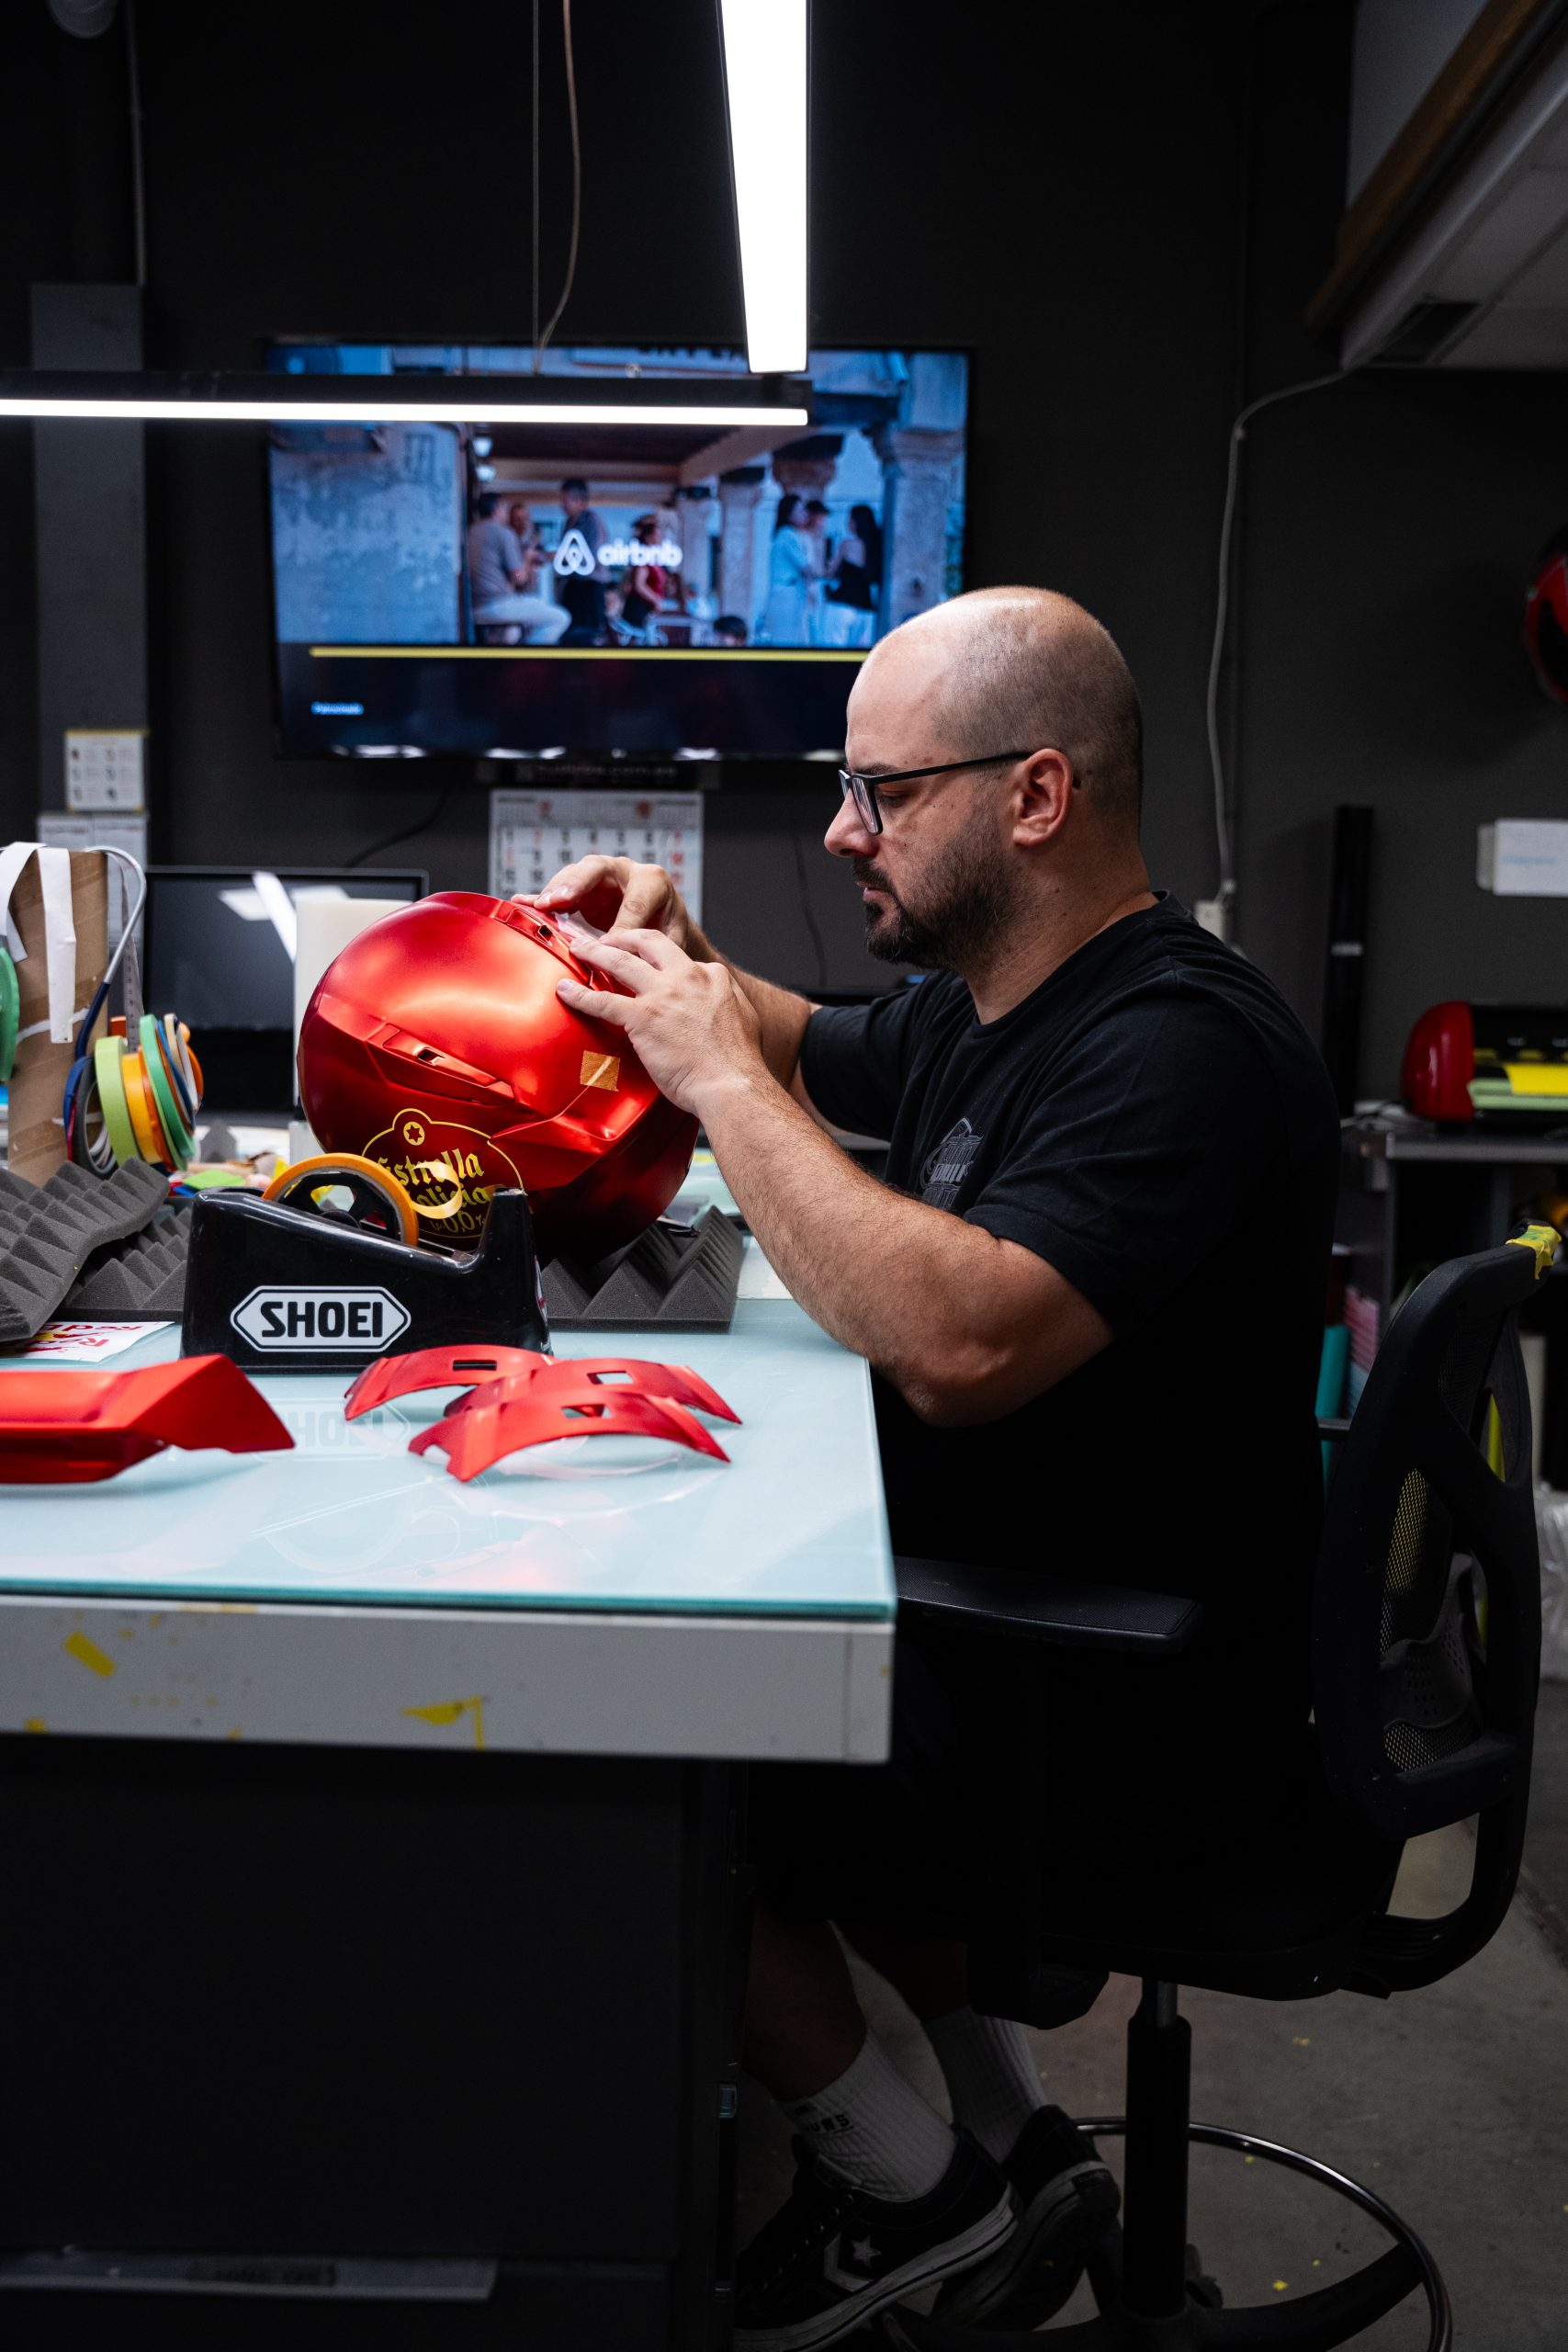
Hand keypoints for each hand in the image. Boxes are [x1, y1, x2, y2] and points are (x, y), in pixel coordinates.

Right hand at [523, 855, 695, 949]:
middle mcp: (624, 872)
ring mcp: (599, 878)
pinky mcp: (581, 890)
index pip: (634, 901)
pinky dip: (540, 897)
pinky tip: (520, 902)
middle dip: (576, 883)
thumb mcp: (671, 940)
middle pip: (596, 868)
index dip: (620, 923)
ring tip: (540, 907)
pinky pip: (558, 890)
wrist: (665, 925)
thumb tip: (633, 963)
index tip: (608, 946)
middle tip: (559, 900)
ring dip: (555, 891)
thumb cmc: (669, 933)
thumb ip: (654, 947)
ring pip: (573, 876)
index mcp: (652, 882)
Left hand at [555, 929, 763, 1115]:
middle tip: (607, 938)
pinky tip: (565, 991)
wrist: (730, 1084)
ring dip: (595, 951)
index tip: (646, 964)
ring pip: (619, 961)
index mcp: (711, 976)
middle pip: (647, 942)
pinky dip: (580, 994)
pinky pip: (602, 1000)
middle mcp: (687, 976)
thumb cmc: (738, 1063)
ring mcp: (663, 994)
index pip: (678, 957)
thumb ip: (726, 1000)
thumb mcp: (743, 1016)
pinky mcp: (642, 1017)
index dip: (658, 959)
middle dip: (623, 936)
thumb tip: (719, 999)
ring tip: (579, 948)